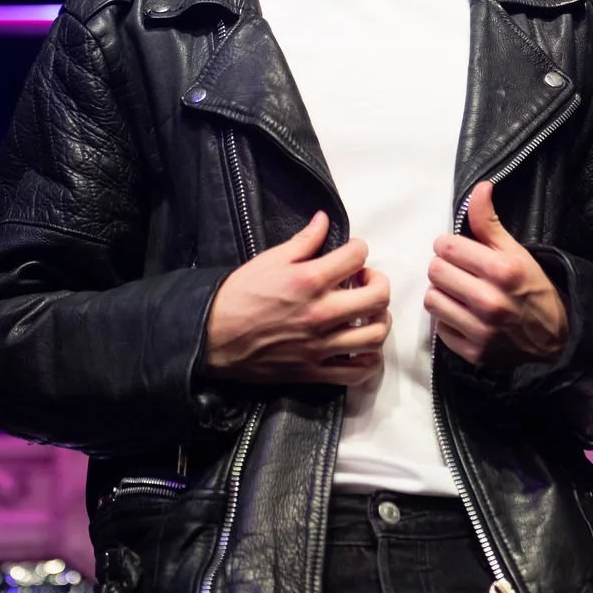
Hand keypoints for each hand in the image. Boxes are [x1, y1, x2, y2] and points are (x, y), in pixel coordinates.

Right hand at [204, 211, 390, 386]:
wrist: (213, 336)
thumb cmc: (240, 295)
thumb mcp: (270, 259)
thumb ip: (304, 240)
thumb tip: (324, 220)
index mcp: (310, 281)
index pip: (358, 256)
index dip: (358, 249)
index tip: (351, 254)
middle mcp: (322, 314)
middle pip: (379, 297)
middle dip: (378, 282)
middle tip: (364, 281)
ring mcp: (321, 346)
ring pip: (376, 335)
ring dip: (379, 319)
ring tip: (366, 313)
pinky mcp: (315, 372)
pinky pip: (358, 372)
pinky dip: (369, 360)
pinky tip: (362, 347)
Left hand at [425, 181, 568, 368]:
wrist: (557, 337)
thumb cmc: (533, 287)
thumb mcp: (516, 251)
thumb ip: (489, 221)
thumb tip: (479, 187)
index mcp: (502, 271)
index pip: (446, 247)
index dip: (449, 245)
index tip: (459, 250)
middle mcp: (491, 302)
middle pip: (435, 272)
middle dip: (444, 267)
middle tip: (459, 271)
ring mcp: (481, 331)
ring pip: (432, 300)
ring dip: (442, 293)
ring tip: (458, 292)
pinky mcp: (473, 353)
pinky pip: (439, 328)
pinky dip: (448, 320)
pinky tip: (464, 315)